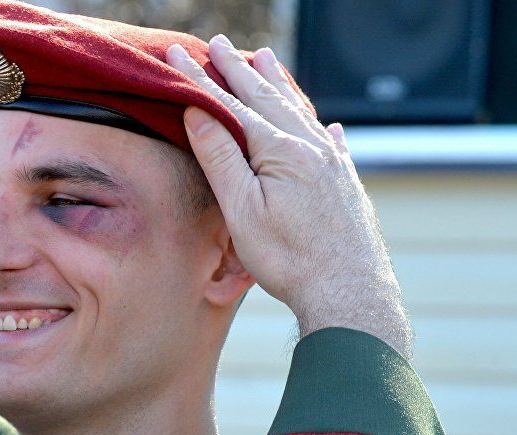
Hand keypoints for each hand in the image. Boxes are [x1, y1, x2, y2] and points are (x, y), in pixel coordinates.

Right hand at [167, 36, 410, 356]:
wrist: (349, 292)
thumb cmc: (289, 258)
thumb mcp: (242, 210)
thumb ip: (221, 159)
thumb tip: (200, 115)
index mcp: (281, 151)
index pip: (232, 106)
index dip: (203, 80)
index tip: (181, 55)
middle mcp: (311, 147)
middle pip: (268, 98)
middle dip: (238, 70)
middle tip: (218, 44)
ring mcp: (334, 163)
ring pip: (301, 112)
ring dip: (279, 84)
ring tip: (265, 59)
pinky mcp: (347, 184)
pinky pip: (331, 141)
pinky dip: (319, 125)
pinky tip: (326, 124)